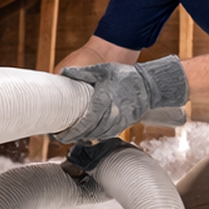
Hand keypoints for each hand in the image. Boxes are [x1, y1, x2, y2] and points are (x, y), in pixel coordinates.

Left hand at [54, 55, 188, 141]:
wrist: (149, 85)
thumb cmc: (124, 76)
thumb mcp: (102, 70)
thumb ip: (82, 72)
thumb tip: (63, 72)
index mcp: (103, 101)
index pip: (84, 123)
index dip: (71, 132)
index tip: (59, 135)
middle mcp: (111, 115)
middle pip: (89, 133)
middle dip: (73, 137)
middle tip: (60, 137)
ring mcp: (118, 122)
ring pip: (97, 136)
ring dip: (83, 138)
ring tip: (71, 136)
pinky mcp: (123, 125)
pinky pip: (106, 134)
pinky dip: (95, 136)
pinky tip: (87, 134)